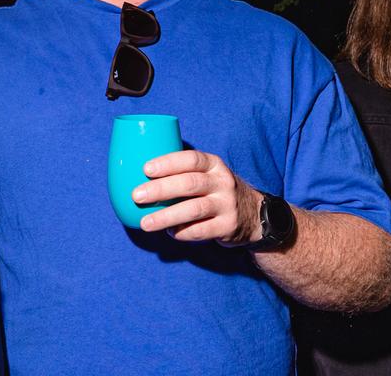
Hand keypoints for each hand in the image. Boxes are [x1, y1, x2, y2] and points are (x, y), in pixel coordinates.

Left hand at [132, 150, 262, 244]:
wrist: (254, 214)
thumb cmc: (214, 190)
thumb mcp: (206, 174)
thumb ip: (182, 171)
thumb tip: (136, 173)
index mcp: (213, 165)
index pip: (191, 159)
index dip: (168, 163)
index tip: (145, 169)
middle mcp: (223, 182)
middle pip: (189, 184)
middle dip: (160, 190)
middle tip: (136, 196)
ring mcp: (228, 205)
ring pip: (194, 209)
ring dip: (166, 216)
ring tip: (145, 223)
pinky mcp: (228, 226)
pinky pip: (201, 230)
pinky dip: (182, 232)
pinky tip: (170, 232)